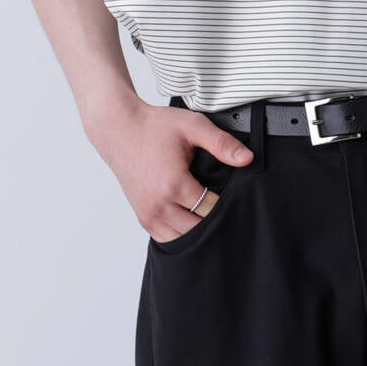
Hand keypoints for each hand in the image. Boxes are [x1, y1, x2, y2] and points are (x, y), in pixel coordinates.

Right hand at [87, 97, 253, 244]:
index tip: (237, 197)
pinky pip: (166, 238)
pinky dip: (181, 234)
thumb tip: (248, 158)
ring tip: (211, 216)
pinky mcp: (142, 217)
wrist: (118, 128)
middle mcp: (158, 205)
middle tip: (229, 209)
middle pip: (198, 229)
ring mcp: (148, 214)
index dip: (227, 204)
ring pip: (183, 239)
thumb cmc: (154, 126)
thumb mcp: (193, 126)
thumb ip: (222, 143)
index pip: (211, 209)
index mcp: (173, 184)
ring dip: (198, 231)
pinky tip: (192, 221)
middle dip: (215, 221)